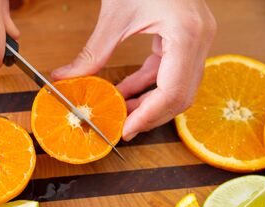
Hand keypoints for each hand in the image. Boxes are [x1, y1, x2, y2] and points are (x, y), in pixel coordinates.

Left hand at [52, 0, 215, 140]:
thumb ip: (92, 53)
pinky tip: (125, 92)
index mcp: (186, 34)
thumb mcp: (115, 17)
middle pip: (180, 95)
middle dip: (149, 114)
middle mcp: (200, 39)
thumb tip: (64, 78)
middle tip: (122, 127)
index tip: (125, 130)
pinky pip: (169, 71)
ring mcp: (197, 38)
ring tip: (120, 112)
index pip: (173, 91)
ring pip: (177, 87)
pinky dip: (146, 84)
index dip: (149, 116)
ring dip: (147, 102)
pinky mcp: (187, 38)